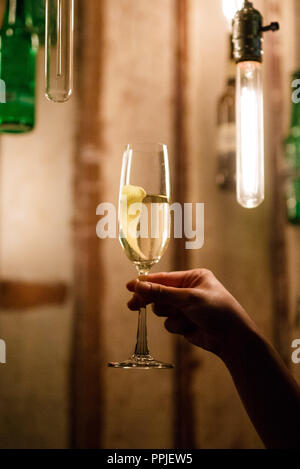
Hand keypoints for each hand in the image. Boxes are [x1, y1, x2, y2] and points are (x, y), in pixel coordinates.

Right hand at [127, 269, 258, 359]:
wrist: (232, 338)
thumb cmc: (217, 311)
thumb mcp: (188, 299)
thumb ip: (162, 293)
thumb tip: (139, 286)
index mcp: (193, 278)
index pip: (164, 278)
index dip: (146, 283)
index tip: (129, 286)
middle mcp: (189, 291)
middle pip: (159, 294)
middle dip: (150, 300)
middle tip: (133, 305)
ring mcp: (186, 308)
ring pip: (162, 310)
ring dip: (170, 315)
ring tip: (184, 318)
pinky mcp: (185, 323)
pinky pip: (169, 323)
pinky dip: (177, 326)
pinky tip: (190, 328)